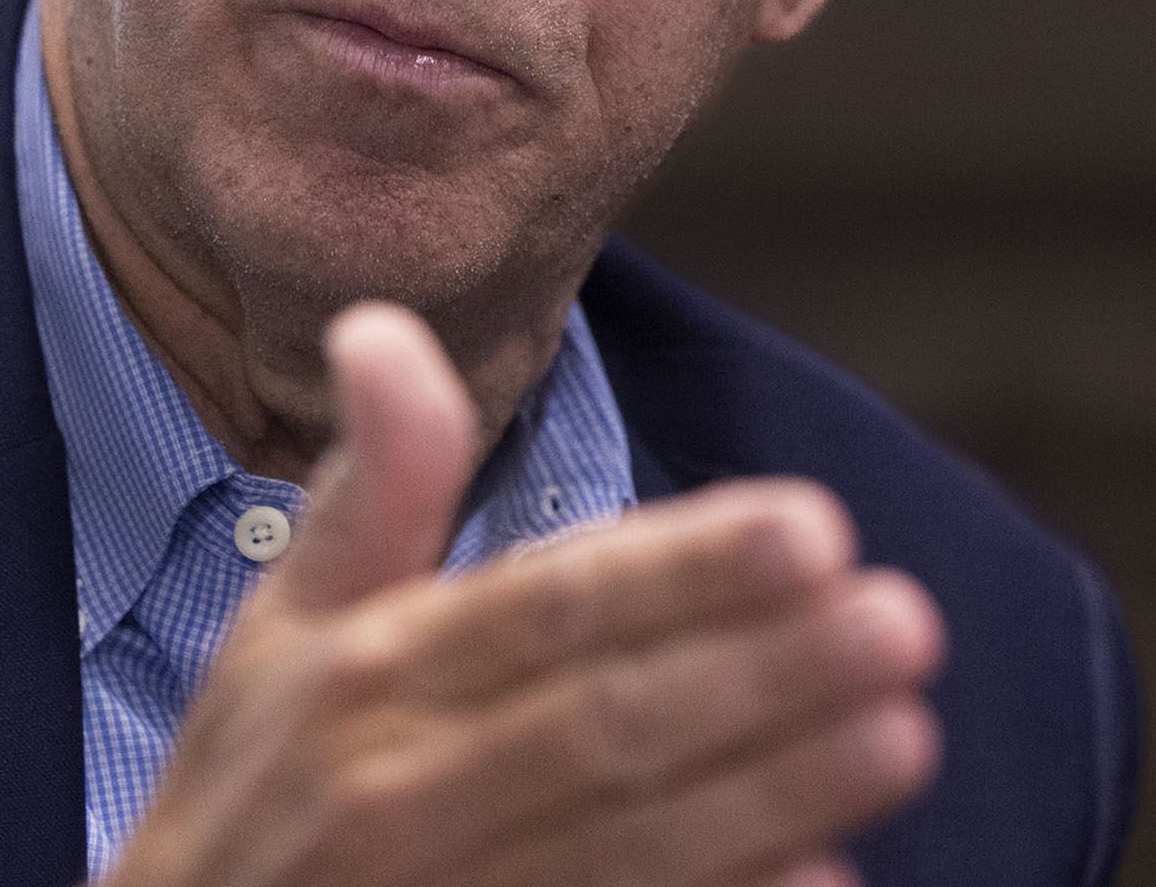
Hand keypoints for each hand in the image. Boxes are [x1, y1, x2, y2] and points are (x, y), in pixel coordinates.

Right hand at [105, 303, 943, 886]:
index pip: (548, 608)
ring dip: (775, 791)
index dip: (682, 570)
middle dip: (762, 673)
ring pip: (629, 844)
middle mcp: (396, 790)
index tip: (814, 525)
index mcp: (363, 675)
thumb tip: (383, 324)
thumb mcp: (280, 630)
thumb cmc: (251, 794)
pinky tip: (821, 879)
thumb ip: (370, 488)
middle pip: (607, 723)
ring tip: (902, 734)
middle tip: (904, 621)